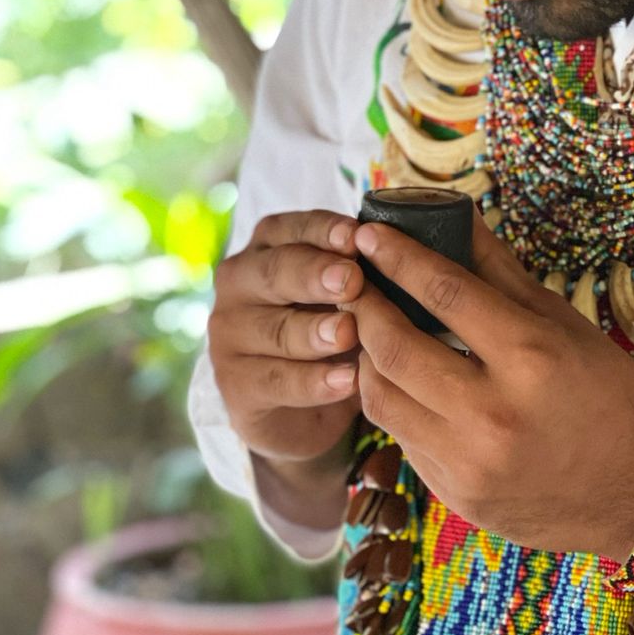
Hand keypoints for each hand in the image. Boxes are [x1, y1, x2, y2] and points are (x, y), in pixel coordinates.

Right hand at [208, 209, 366, 467]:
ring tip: (348, 333)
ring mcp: (230, 334)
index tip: (356, 236)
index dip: (324, 231)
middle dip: (316, 274)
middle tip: (352, 281)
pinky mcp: (235, 384)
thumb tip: (403, 252)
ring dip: (314, 331)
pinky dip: (313, 382)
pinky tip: (347, 380)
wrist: (307, 405)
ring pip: (275, 329)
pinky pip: (275, 380)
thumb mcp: (347, 294)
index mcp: (269, 247)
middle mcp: (240, 282)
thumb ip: (364, 272)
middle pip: (277, 272)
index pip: (291, 229)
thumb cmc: (332, 327)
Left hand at [346, 214, 633, 561]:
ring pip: (382, 398)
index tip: (369, 234)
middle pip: (395, 348)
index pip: (444, 291)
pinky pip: (401, 438)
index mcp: (530, 356)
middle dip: (362, 308)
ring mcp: (469, 461)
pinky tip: (398, 381)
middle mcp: (494, 411)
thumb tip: (457, 217)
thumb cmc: (608, 395)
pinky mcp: (455, 494)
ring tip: (366, 330)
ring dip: (366, 357)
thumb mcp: (563, 323)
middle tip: (350, 282)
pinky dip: (393, 402)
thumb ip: (501, 271)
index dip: (398, 257)